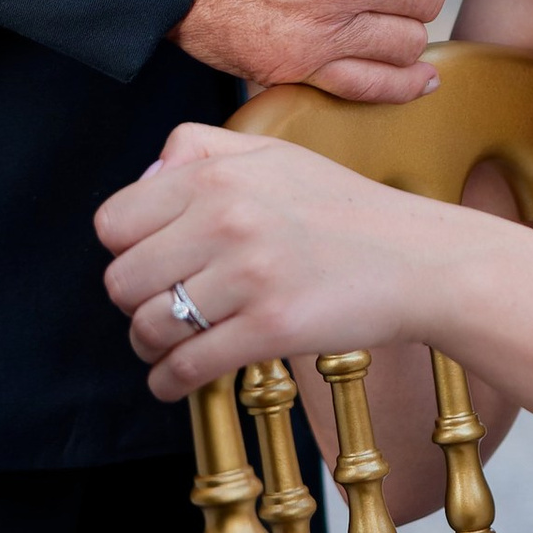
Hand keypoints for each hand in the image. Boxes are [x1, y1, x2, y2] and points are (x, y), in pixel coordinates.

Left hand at [99, 124, 438, 393]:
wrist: (418, 260)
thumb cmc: (346, 210)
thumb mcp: (273, 154)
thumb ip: (198, 150)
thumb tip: (144, 181)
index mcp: (217, 176)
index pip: (114, 222)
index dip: (124, 248)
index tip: (149, 262)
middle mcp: (226, 220)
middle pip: (121, 280)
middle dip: (135, 301)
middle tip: (162, 307)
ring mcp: (248, 276)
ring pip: (148, 328)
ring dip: (151, 346)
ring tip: (173, 344)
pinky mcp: (271, 329)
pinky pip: (186, 368)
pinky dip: (169, 382)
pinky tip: (176, 380)